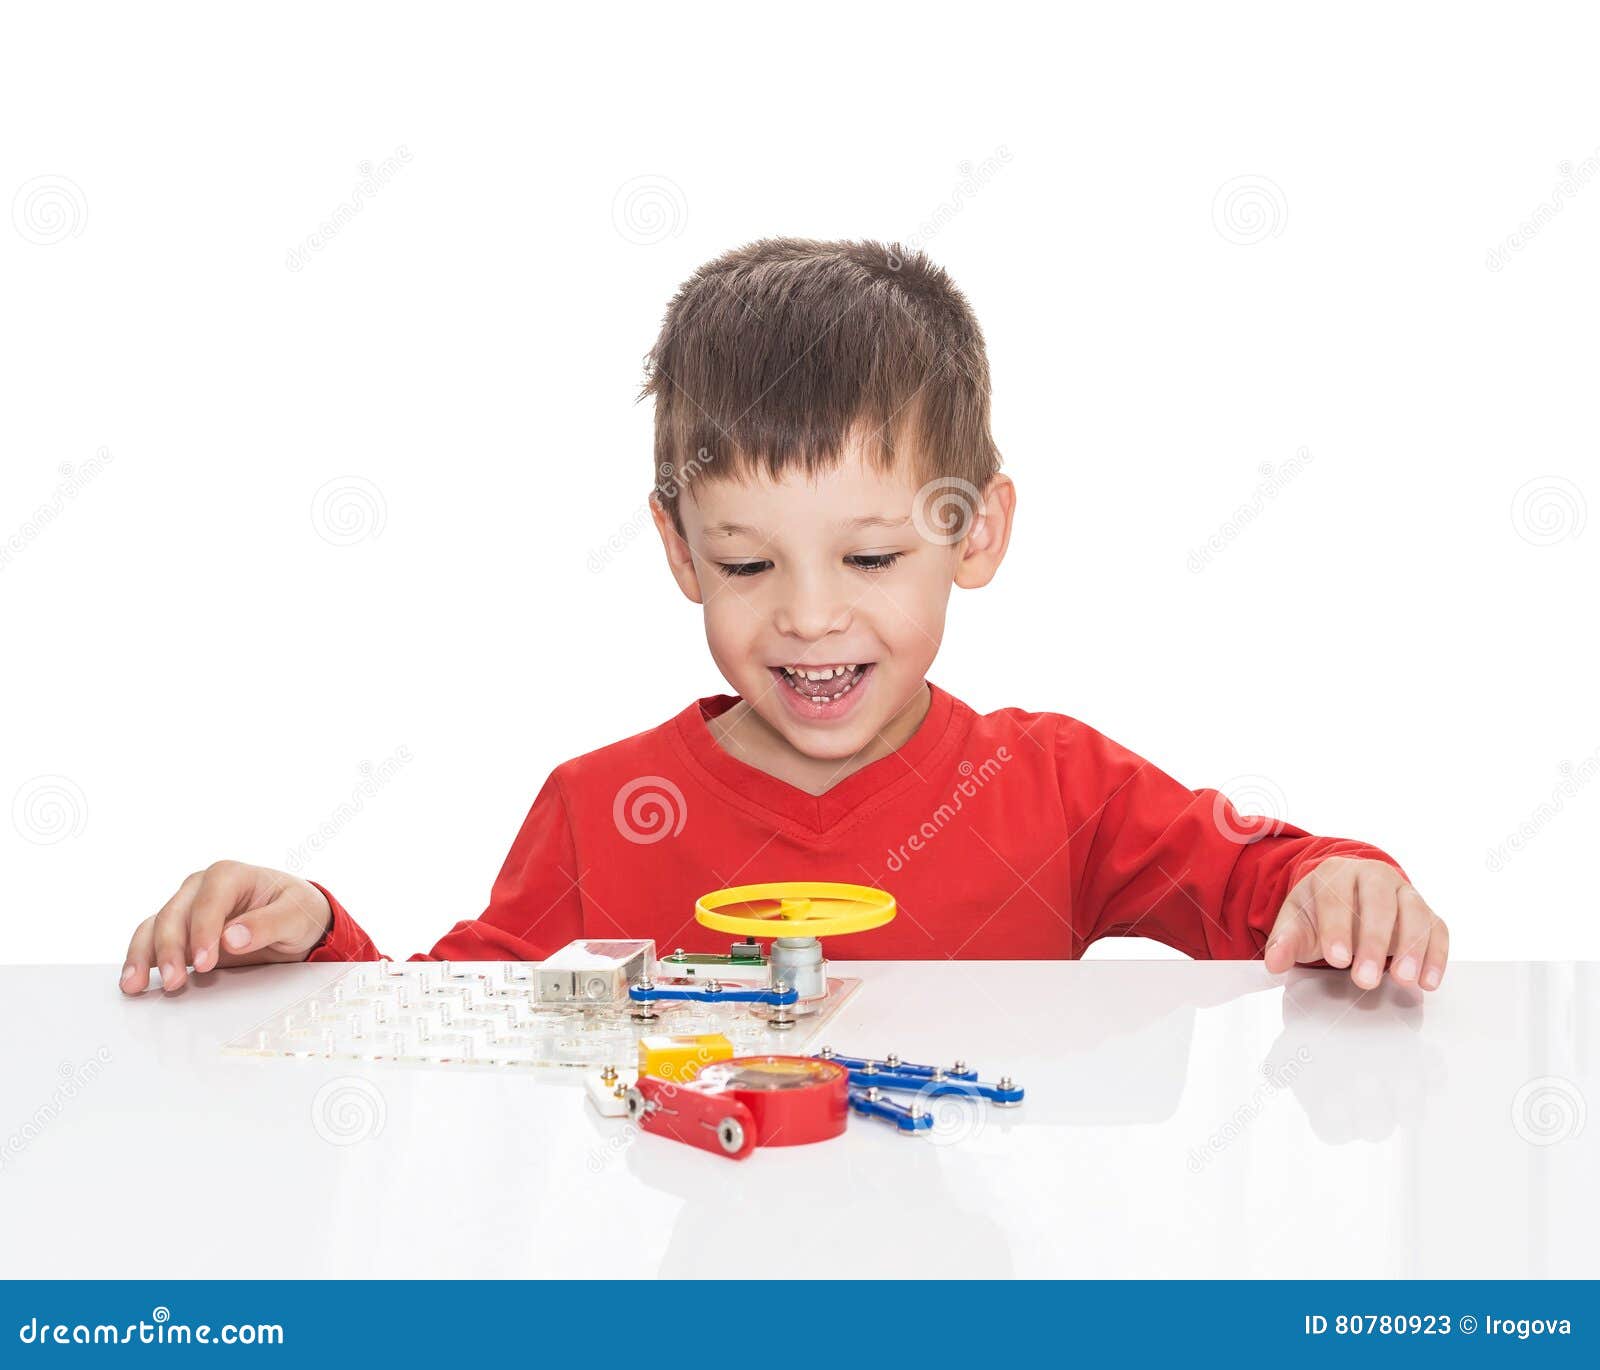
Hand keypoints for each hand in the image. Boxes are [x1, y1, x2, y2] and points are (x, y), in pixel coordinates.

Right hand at [120, 860, 333, 994]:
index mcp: (230, 875)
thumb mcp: (296, 916)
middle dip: (170, 949)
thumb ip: (267, 924)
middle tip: (175, 981)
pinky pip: (151, 940)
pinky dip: (140, 959)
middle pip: (175, 914)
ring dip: (144, 955)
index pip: (209, 900)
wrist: (295, 920)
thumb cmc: (297, 910)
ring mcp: (186, 908)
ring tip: (136, 985)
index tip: (204, 962)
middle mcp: (201, 887)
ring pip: (155, 926)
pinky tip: (133, 980)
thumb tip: (232, 938)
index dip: (203, 931)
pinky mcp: (180, 931)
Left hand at [1263, 857, 1447, 990]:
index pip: (1337, 897)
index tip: (1337, 960)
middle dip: (1373, 942)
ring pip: (1414, 912)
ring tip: (1403, 980)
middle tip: (1366, 979)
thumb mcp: (1297, 923)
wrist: (1346, 899)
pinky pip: (1437, 929)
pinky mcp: (1426, 912)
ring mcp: (1404, 891)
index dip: (1337, 929)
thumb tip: (1274, 962)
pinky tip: (1428, 981)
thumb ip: (1285, 941)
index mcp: (1336, 872)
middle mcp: (1374, 875)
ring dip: (1411, 948)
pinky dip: (1436, 955)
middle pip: (1379, 903)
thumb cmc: (1320, 913)